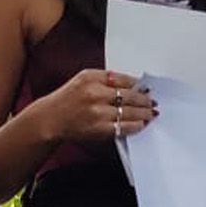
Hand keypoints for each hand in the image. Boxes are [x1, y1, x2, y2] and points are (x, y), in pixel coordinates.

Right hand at [39, 68, 155, 146]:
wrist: (52, 118)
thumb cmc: (68, 99)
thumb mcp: (82, 79)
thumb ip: (104, 79)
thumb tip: (131, 84)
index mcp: (91, 77)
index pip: (123, 79)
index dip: (138, 85)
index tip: (146, 88)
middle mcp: (95, 93)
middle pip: (130, 95)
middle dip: (145, 100)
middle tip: (153, 102)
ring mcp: (99, 112)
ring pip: (130, 111)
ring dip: (145, 113)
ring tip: (152, 113)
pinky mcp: (101, 128)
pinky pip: (125, 126)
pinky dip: (136, 125)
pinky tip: (142, 124)